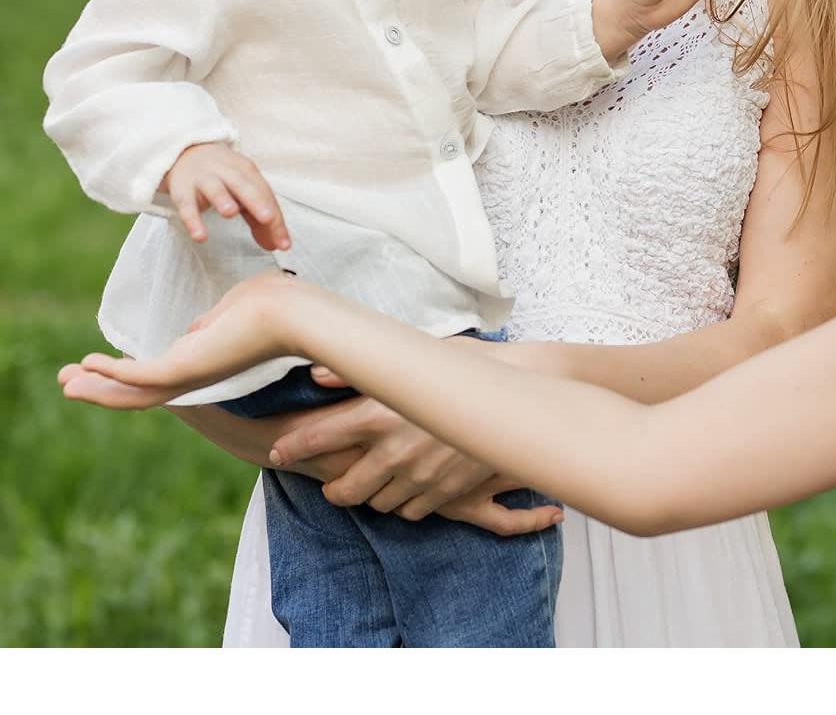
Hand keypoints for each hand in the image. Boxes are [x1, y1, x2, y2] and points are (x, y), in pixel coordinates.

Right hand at [58, 270, 300, 407]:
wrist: (295, 312)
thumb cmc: (275, 303)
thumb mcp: (233, 309)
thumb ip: (211, 323)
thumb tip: (197, 330)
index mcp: (206, 359)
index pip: (159, 373)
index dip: (127, 373)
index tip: (98, 365)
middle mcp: (195, 374)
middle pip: (138, 390)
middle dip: (101, 387)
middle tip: (66, 382)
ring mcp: (190, 374)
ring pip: (133, 391)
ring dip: (97, 386)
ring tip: (64, 382)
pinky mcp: (187, 368)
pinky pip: (140, 375)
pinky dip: (112, 371)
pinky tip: (87, 364)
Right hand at [161, 143, 290, 251]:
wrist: (186, 153)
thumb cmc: (223, 178)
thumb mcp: (243, 192)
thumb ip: (259, 219)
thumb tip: (276, 245)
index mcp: (247, 172)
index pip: (264, 195)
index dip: (276, 219)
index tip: (284, 243)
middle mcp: (228, 172)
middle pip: (244, 186)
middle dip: (257, 201)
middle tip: (268, 219)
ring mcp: (204, 179)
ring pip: (215, 188)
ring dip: (223, 199)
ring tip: (231, 213)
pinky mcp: (183, 190)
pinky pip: (187, 205)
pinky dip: (192, 220)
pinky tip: (200, 236)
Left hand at [269, 390, 562, 534]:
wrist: (526, 394)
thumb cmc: (472, 366)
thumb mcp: (417, 357)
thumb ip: (362, 369)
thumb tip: (317, 370)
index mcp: (380, 413)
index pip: (319, 437)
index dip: (293, 447)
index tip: (278, 451)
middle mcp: (394, 450)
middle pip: (344, 489)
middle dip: (334, 488)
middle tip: (332, 482)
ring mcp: (421, 476)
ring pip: (378, 503)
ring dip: (372, 495)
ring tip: (376, 479)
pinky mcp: (446, 493)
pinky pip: (413, 510)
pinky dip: (406, 502)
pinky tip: (411, 484)